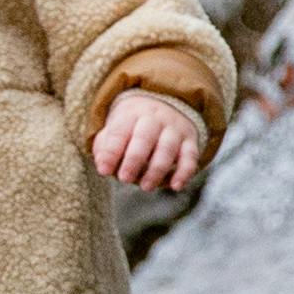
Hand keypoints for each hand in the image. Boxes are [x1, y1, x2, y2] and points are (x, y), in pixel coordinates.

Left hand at [92, 92, 206, 196]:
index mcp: (131, 114)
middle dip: (134, 160)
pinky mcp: (190, 142)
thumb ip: (105, 147)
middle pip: (145, 138)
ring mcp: (174, 130)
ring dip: (156, 169)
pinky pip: (190, 157)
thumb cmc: (133, 127)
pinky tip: (176, 186)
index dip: (111, 152)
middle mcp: (154, 119)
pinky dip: (184, 172)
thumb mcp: (116, 129)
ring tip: (145, 187)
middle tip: (124, 179)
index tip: (104, 171)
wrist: (166, 107)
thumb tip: (103, 165)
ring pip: (167, 148)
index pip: (120, 132)